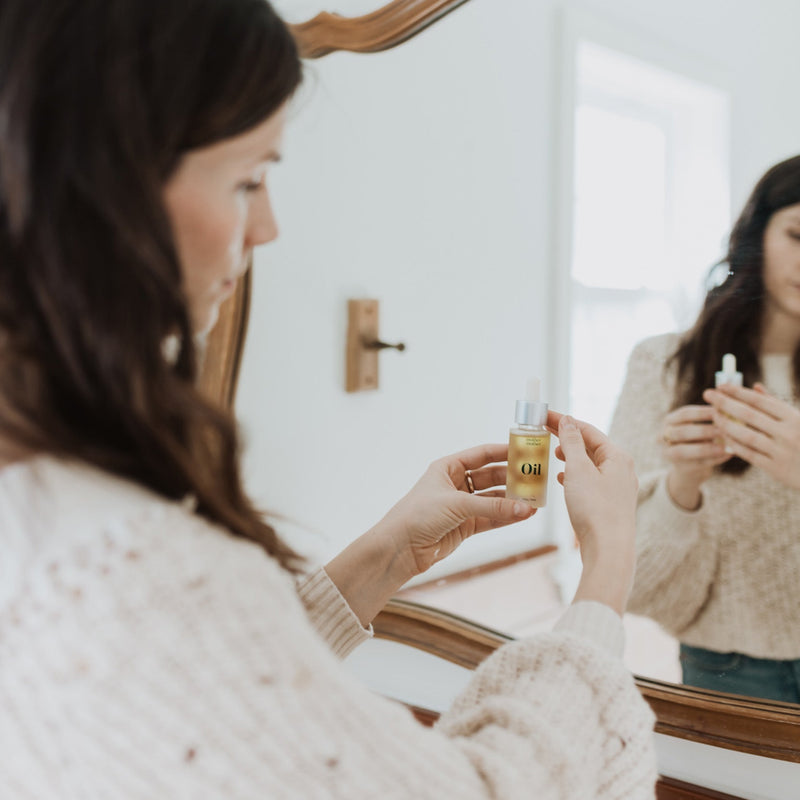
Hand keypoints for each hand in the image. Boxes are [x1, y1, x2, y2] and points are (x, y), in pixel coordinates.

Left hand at [325, 444, 533, 625]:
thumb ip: (492, 506)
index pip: (482, 455)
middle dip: (513, 479)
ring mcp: (461, 506)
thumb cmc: (418, 515)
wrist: (400, 548)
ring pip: (493, 500)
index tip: (526, 451)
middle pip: (491, 477)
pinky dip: (506, 517)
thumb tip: (524, 509)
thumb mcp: (457, 505)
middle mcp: (455, 484)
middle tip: (536, 480)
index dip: (503, 452)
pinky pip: (490, 518)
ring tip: (535, 501)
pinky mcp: (464, 526)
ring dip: (512, 501)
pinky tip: (523, 516)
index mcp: (448, 468)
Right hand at [547, 412, 637, 614]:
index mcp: (617, 457)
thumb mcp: (578, 470)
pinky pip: (591, 481)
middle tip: (544, 432)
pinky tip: (562, 479)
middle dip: (567, 438)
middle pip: (591, 446)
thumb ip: (572, 443)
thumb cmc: (595, 509)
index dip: (564, 421)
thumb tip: (568, 421)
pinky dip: (575, 476)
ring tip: (554, 454)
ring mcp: (617, 488)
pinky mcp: (610, 504)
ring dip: (571, 457)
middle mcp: (621, 470)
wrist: (608, 550)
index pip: (587, 430)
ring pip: (590, 464)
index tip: (544, 416)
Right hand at [661, 404, 730, 509]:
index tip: (723, 411)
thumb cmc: (701, 438)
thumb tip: (731, 411)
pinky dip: (715, 459)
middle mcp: (662, 437)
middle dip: (706, 430)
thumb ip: (713, 418)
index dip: (704, 412)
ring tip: (729, 445)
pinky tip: (729, 454)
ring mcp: (668, 454)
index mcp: (669, 421)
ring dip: (708, 447)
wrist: (692, 465)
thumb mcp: (701, 425)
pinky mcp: (680, 469)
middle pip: (682, 432)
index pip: (685, 414)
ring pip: (684, 451)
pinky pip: (697, 463)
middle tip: (726, 429)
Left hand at [703, 383, 799, 488]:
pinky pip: (749, 454)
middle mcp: (789, 433)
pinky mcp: (777, 469)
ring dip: (726, 424)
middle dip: (726, 403)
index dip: (738, 392)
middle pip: (750, 415)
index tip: (720, 386)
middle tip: (707, 394)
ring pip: (746, 435)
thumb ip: (776, 405)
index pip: (760, 401)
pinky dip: (734, 445)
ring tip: (713, 415)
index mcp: (794, 418)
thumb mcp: (798, 420)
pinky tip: (722, 437)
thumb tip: (755, 386)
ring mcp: (782, 451)